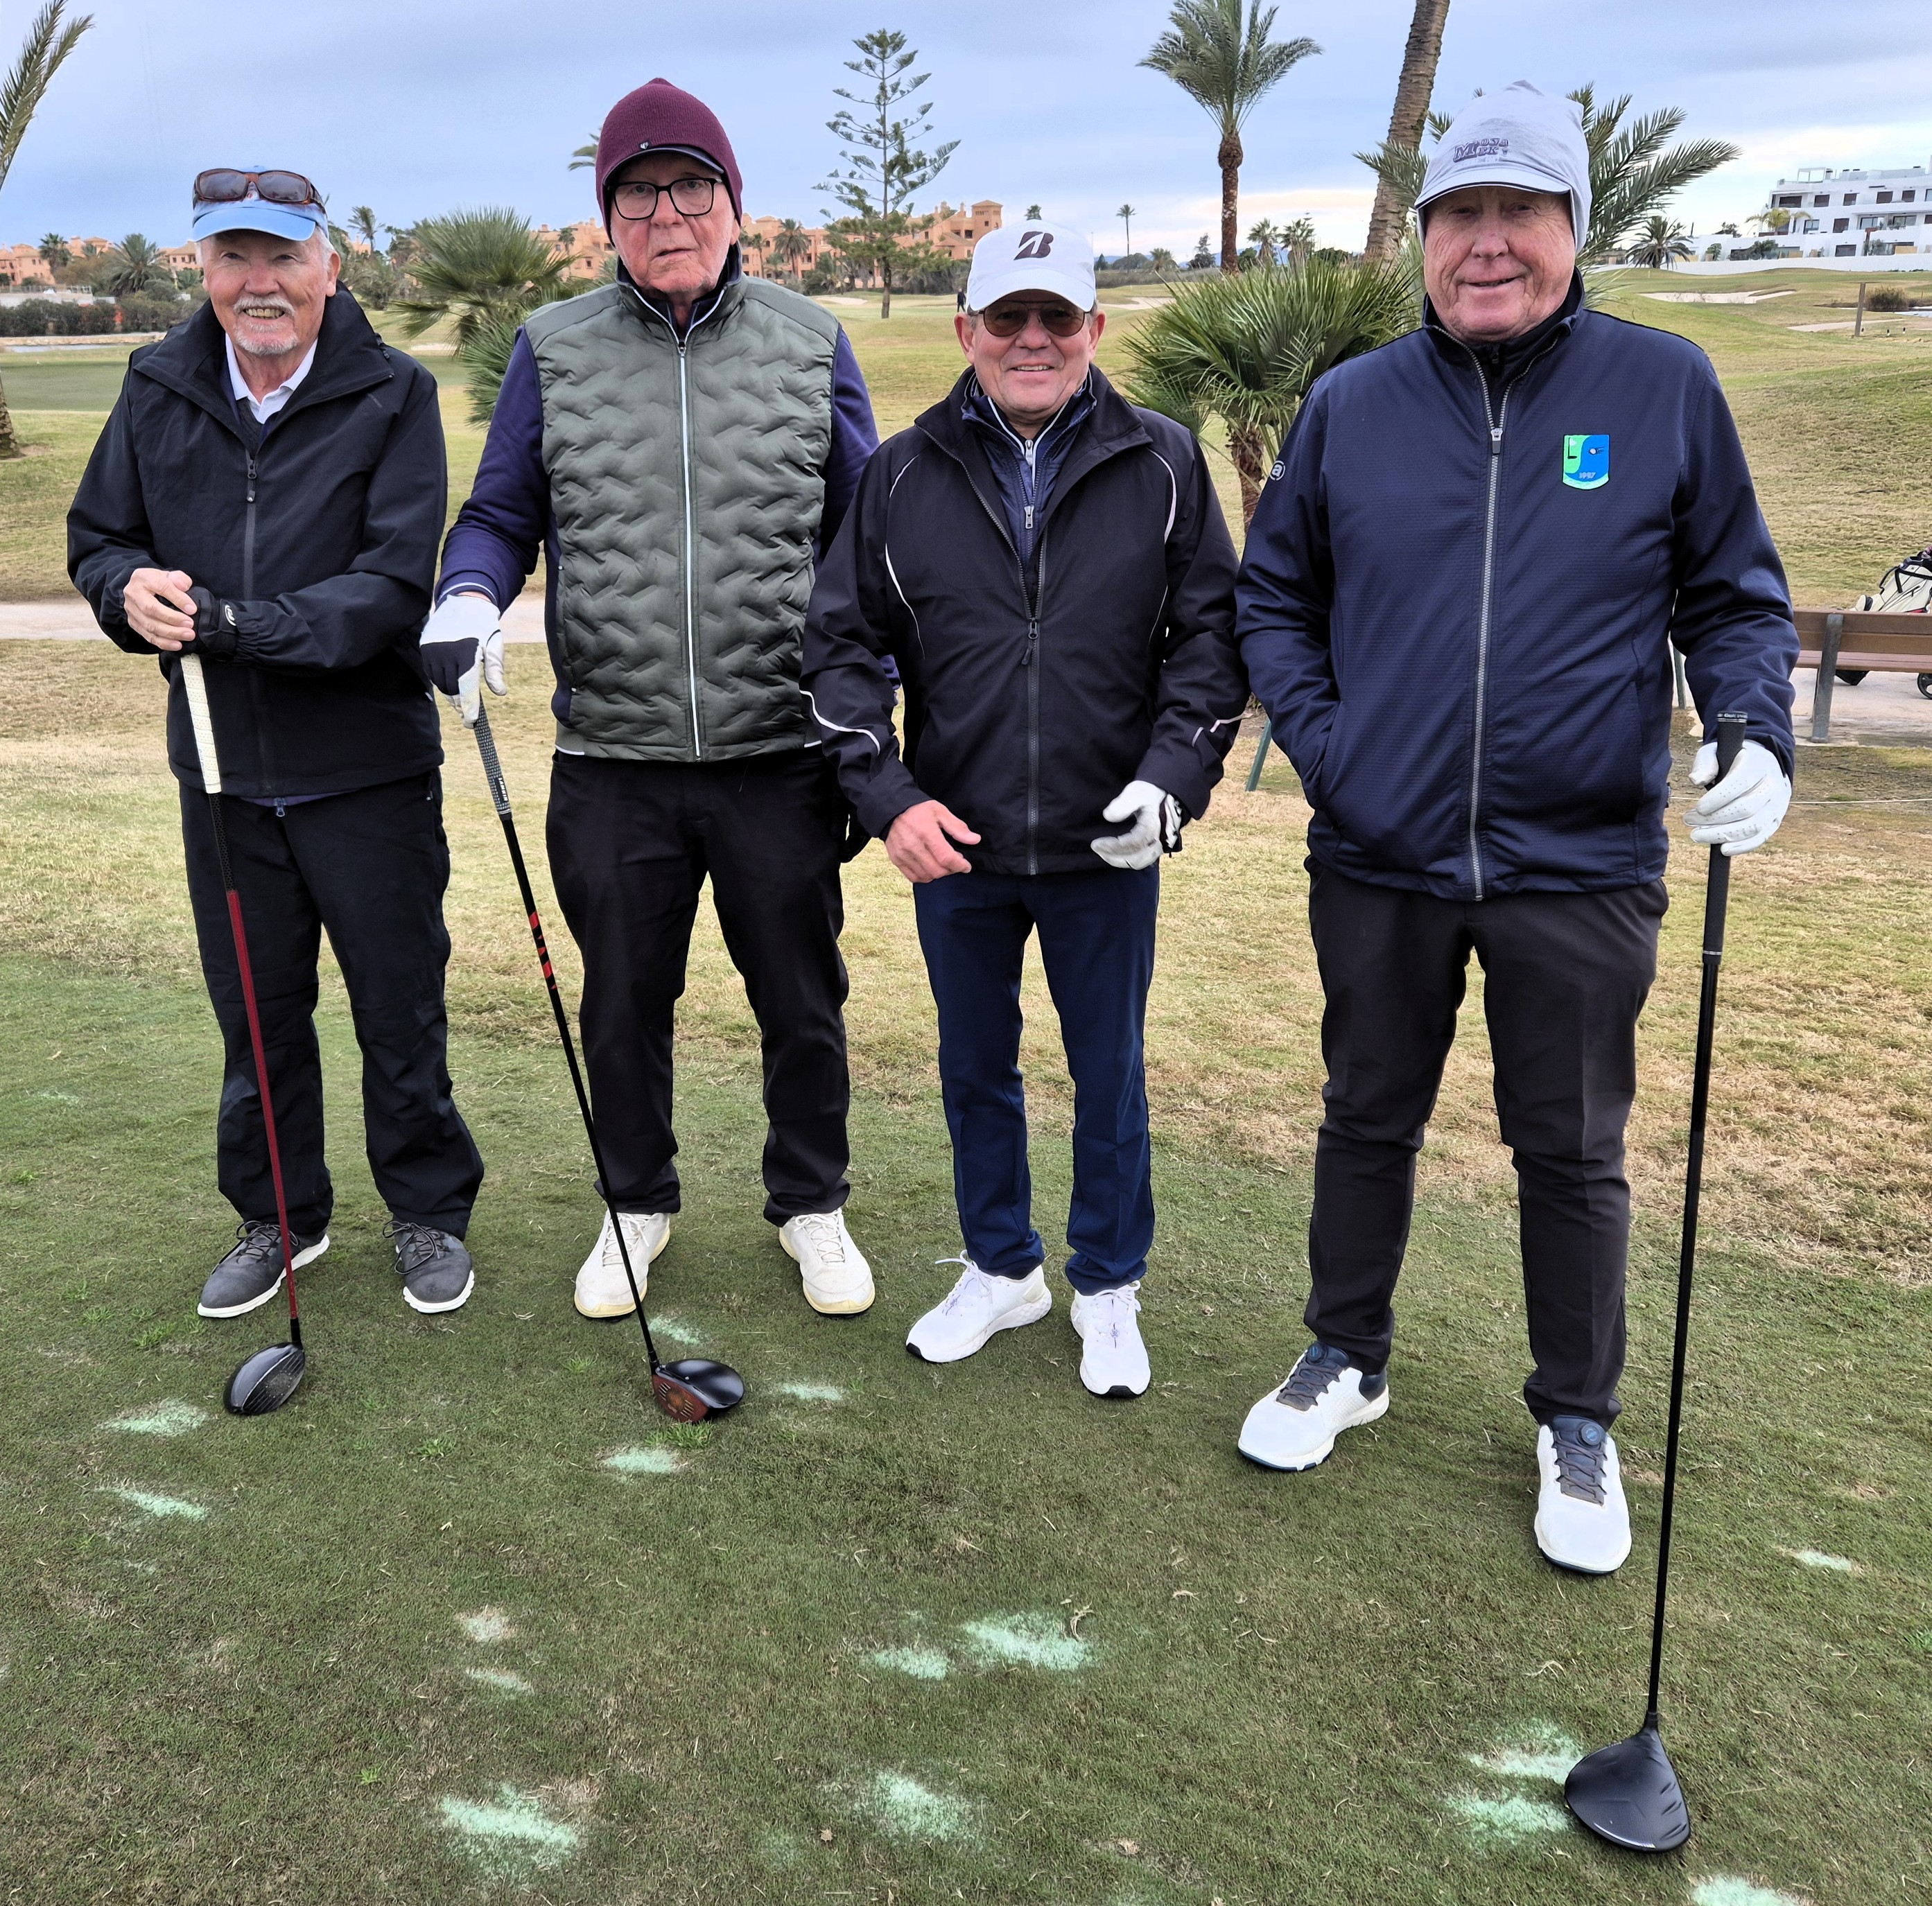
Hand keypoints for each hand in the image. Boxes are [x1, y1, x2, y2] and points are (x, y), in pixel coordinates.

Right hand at [123, 567, 199, 650]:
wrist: (143, 589)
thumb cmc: (159, 582)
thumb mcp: (170, 575)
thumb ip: (179, 578)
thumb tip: (183, 586)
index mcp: (142, 578)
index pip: (161, 587)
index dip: (177, 599)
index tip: (192, 609)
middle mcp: (133, 594)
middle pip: (151, 609)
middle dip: (173, 619)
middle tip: (190, 625)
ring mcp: (131, 610)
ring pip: (149, 625)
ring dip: (170, 633)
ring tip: (188, 635)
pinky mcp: (133, 623)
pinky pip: (148, 636)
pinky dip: (163, 642)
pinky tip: (177, 644)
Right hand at [420, 592, 505, 725]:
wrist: (463, 603)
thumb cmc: (484, 627)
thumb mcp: (494, 646)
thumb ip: (495, 670)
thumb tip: (500, 692)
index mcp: (465, 652)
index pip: (466, 687)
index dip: (469, 707)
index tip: (471, 722)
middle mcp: (445, 652)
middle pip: (452, 689)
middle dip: (461, 704)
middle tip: (469, 716)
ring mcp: (432, 650)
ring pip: (441, 684)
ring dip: (452, 695)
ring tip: (462, 703)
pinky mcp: (425, 649)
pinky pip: (432, 674)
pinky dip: (442, 683)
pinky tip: (452, 686)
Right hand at [885, 799, 979, 882]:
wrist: (892, 810)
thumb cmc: (918, 810)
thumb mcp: (940, 812)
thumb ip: (958, 827)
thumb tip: (975, 840)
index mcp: (926, 833)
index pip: (946, 858)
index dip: (960, 865)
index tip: (966, 866)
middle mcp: (913, 846)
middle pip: (937, 870)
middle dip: (951, 870)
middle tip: (955, 862)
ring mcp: (903, 854)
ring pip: (927, 876)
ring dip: (939, 874)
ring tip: (943, 864)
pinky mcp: (896, 859)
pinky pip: (914, 877)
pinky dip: (926, 876)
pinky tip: (930, 868)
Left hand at [1090, 779, 1182, 869]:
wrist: (1165, 796)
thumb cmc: (1149, 793)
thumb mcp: (1137, 792)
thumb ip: (1124, 803)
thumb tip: (1107, 816)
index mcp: (1154, 826)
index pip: (1134, 843)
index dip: (1114, 846)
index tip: (1096, 843)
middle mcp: (1158, 840)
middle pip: (1136, 858)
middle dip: (1113, 856)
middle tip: (1096, 848)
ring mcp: (1158, 846)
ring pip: (1138, 862)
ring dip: (1118, 860)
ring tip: (1102, 852)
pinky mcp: (1155, 849)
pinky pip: (1140, 861)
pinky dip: (1125, 860)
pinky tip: (1113, 854)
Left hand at [1688, 736, 1789, 855]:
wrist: (1764, 765)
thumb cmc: (1733, 759)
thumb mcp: (1717, 752)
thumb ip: (1706, 763)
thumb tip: (1696, 780)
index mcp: (1759, 764)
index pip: (1741, 782)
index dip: (1718, 798)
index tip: (1697, 807)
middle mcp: (1773, 785)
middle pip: (1746, 808)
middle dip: (1715, 818)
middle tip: (1689, 820)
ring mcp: (1778, 804)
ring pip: (1754, 826)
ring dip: (1723, 834)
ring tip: (1697, 835)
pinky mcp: (1776, 820)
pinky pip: (1762, 837)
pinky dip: (1742, 846)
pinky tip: (1722, 849)